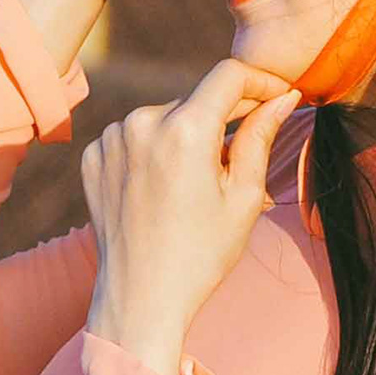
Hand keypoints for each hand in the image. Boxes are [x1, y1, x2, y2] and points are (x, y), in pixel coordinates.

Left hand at [80, 55, 297, 374]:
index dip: (261, 80)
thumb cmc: (201, 255)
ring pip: (165, 117)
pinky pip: (134, 136)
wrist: (140, 298)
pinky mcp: (93, 155)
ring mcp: (112, 138)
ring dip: (185, 135)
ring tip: (192, 186)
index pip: (230, 75)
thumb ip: (261, 136)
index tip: (278, 95)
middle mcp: (142, 122)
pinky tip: (161, 189)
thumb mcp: (244, 197)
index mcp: (185, 130)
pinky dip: (153, 150)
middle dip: (223, 119)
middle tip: (236, 162)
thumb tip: (282, 98)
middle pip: (197, 99)